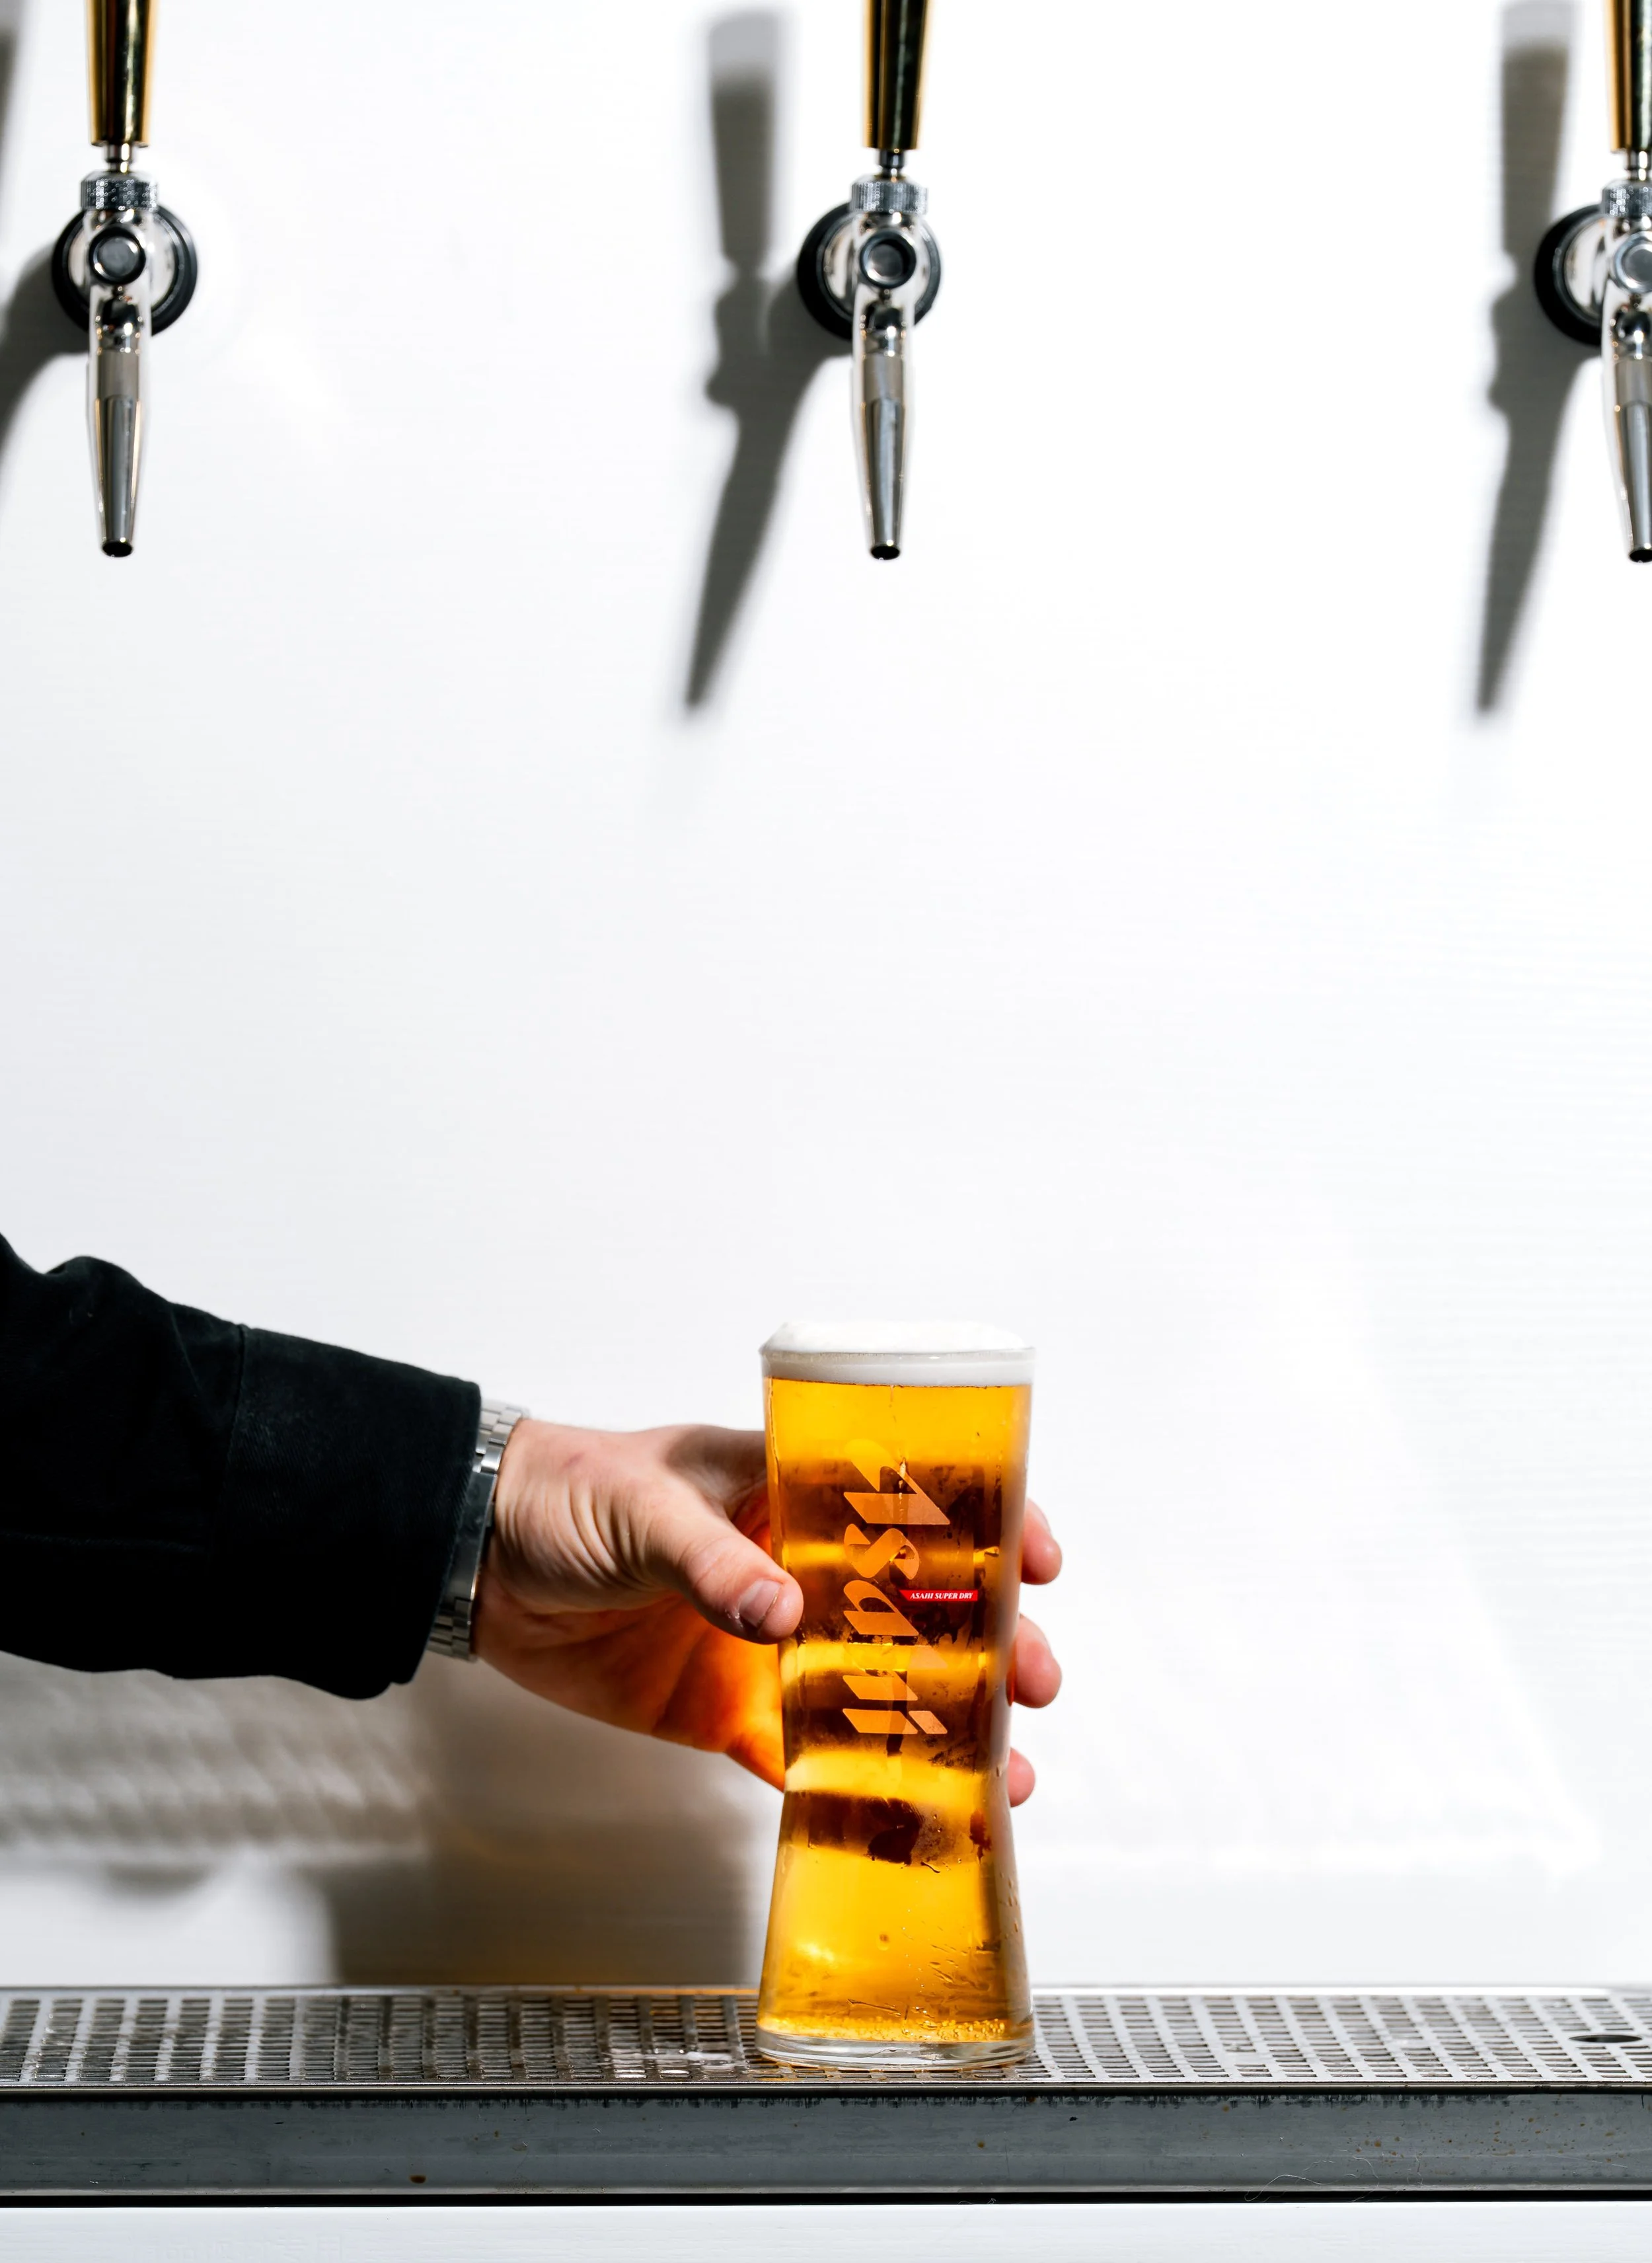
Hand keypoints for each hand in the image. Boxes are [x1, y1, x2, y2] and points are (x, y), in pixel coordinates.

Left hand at [474, 1420, 1062, 1800]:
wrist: (471, 1559)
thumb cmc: (561, 1494)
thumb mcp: (641, 1507)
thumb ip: (713, 1560)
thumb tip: (788, 1610)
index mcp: (786, 1492)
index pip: (906, 1498)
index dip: (983, 1522)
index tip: (1037, 1560)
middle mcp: (793, 1569)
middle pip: (914, 1608)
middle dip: (986, 1643)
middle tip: (1033, 1681)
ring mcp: (765, 1645)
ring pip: (875, 1692)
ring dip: (940, 1728)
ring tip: (1003, 1771)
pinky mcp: (725, 1712)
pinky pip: (798, 1759)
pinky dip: (845, 1793)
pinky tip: (903, 1820)